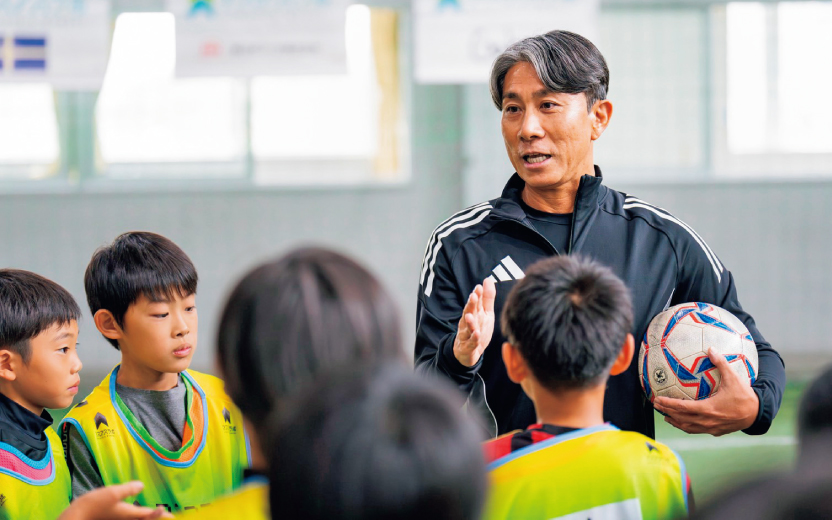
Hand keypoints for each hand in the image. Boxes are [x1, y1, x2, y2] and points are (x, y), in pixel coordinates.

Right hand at [58, 481, 172, 519]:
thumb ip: (128, 489)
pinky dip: (135, 517)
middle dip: (154, 518)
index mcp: (129, 515)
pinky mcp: (111, 519)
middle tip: (166, 516)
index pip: (148, 515)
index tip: (170, 514)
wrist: (75, 518)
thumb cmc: (94, 505)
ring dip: (146, 517)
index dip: (159, 514)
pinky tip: (133, 512)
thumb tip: (142, 486)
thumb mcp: (112, 493)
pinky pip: (128, 519)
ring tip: (152, 513)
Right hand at [453, 278, 496, 366]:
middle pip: (469, 312)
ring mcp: (467, 334)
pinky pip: (471, 342)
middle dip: (471, 305)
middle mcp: (468, 322)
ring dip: (469, 322)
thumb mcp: (484, 313)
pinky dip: (474, 338)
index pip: (475, 303)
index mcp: (474, 313)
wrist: (468, 352)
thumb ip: (486, 298)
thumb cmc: (478, 329)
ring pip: (468, 327)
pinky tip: (477, 334)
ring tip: (470, 316)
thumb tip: (487, 279)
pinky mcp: (468, 346)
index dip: (477, 296)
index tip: (479, 287)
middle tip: (473, 296)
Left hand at [653, 347, 758, 435]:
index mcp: (708, 409)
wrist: (757, 414)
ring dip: (675, 421)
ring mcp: (711, 428)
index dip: (668, 404)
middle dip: (667, 412)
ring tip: (665, 416)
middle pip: (681, 419)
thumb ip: (721, 363)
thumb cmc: (744, 396)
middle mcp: (706, 421)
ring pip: (688, 427)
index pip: (682, 408)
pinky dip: (687, 427)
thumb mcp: (733, 378)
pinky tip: (683, 423)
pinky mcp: (715, 432)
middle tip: (656, 405)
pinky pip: (697, 430)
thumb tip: (711, 349)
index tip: (657, 400)